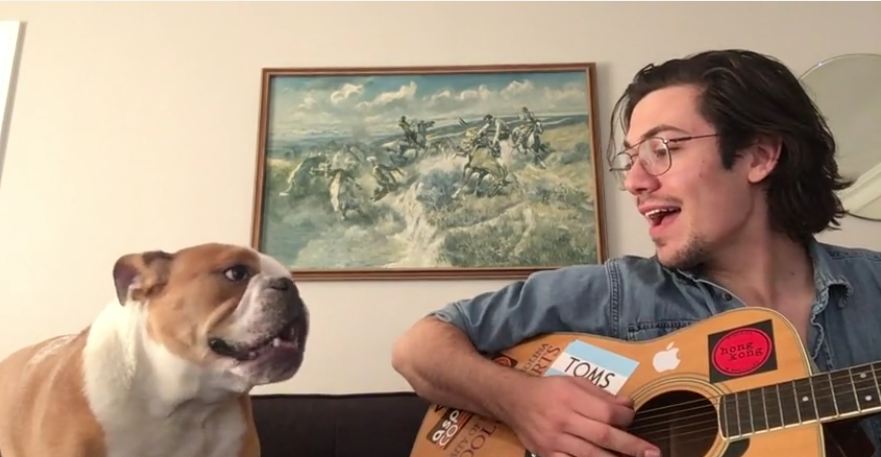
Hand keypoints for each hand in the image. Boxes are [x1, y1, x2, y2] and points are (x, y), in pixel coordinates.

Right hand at [497, 375, 660, 456]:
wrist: (514, 401)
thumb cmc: (548, 390)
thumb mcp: (574, 382)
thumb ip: (601, 395)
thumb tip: (628, 404)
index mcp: (570, 396)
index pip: (605, 412)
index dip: (625, 418)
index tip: (634, 419)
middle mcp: (562, 419)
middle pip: (602, 435)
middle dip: (630, 445)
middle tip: (652, 453)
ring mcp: (554, 440)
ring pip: (590, 455)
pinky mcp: (547, 455)